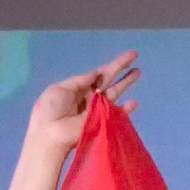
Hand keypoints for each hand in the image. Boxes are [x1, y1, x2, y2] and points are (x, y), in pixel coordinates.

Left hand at [22, 52, 141, 158]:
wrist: (51, 134)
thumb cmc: (51, 110)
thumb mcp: (59, 89)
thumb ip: (78, 81)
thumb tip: (94, 74)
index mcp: (77, 89)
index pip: (95, 75)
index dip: (107, 66)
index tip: (119, 58)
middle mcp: (89, 97)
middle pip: (107, 79)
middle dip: (120, 67)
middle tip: (134, 55)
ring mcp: (97, 109)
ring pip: (114, 92)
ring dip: (126, 82)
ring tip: (138, 71)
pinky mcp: (102, 121)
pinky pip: (116, 114)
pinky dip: (125, 110)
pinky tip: (134, 103)